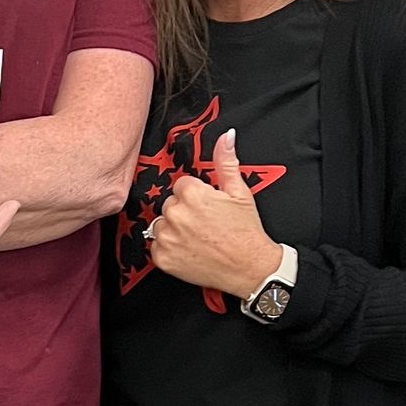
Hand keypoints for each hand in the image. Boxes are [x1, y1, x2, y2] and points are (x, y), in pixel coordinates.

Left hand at [148, 131, 280, 299]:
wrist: (249, 268)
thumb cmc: (246, 232)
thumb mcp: (240, 192)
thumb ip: (226, 162)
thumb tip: (227, 137)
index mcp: (192, 194)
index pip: (182, 185)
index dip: (196, 196)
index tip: (208, 207)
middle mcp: (176, 214)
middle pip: (170, 204)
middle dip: (184, 211)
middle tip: (205, 223)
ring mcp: (167, 237)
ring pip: (161, 224)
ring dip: (174, 229)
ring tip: (197, 237)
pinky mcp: (163, 258)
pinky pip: (156, 246)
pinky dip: (169, 248)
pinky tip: (189, 250)